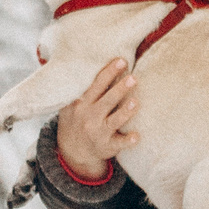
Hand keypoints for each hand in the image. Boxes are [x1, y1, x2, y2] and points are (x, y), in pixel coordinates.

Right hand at [56, 59, 137, 178]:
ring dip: (124, 112)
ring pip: (113, 121)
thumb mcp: (70, 103)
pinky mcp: (108, 146)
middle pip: (106, 101)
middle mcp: (89, 117)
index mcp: (81, 103)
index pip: (96, 85)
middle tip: (133, 78)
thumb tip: (92, 58)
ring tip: (135, 102)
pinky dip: (127, 140)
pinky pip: (119, 144)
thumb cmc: (77, 118)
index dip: (108, 72)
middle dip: (119, 89)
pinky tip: (137, 136)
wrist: (72, 150)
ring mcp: (98, 133)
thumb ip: (81, 86)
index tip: (121, 60)